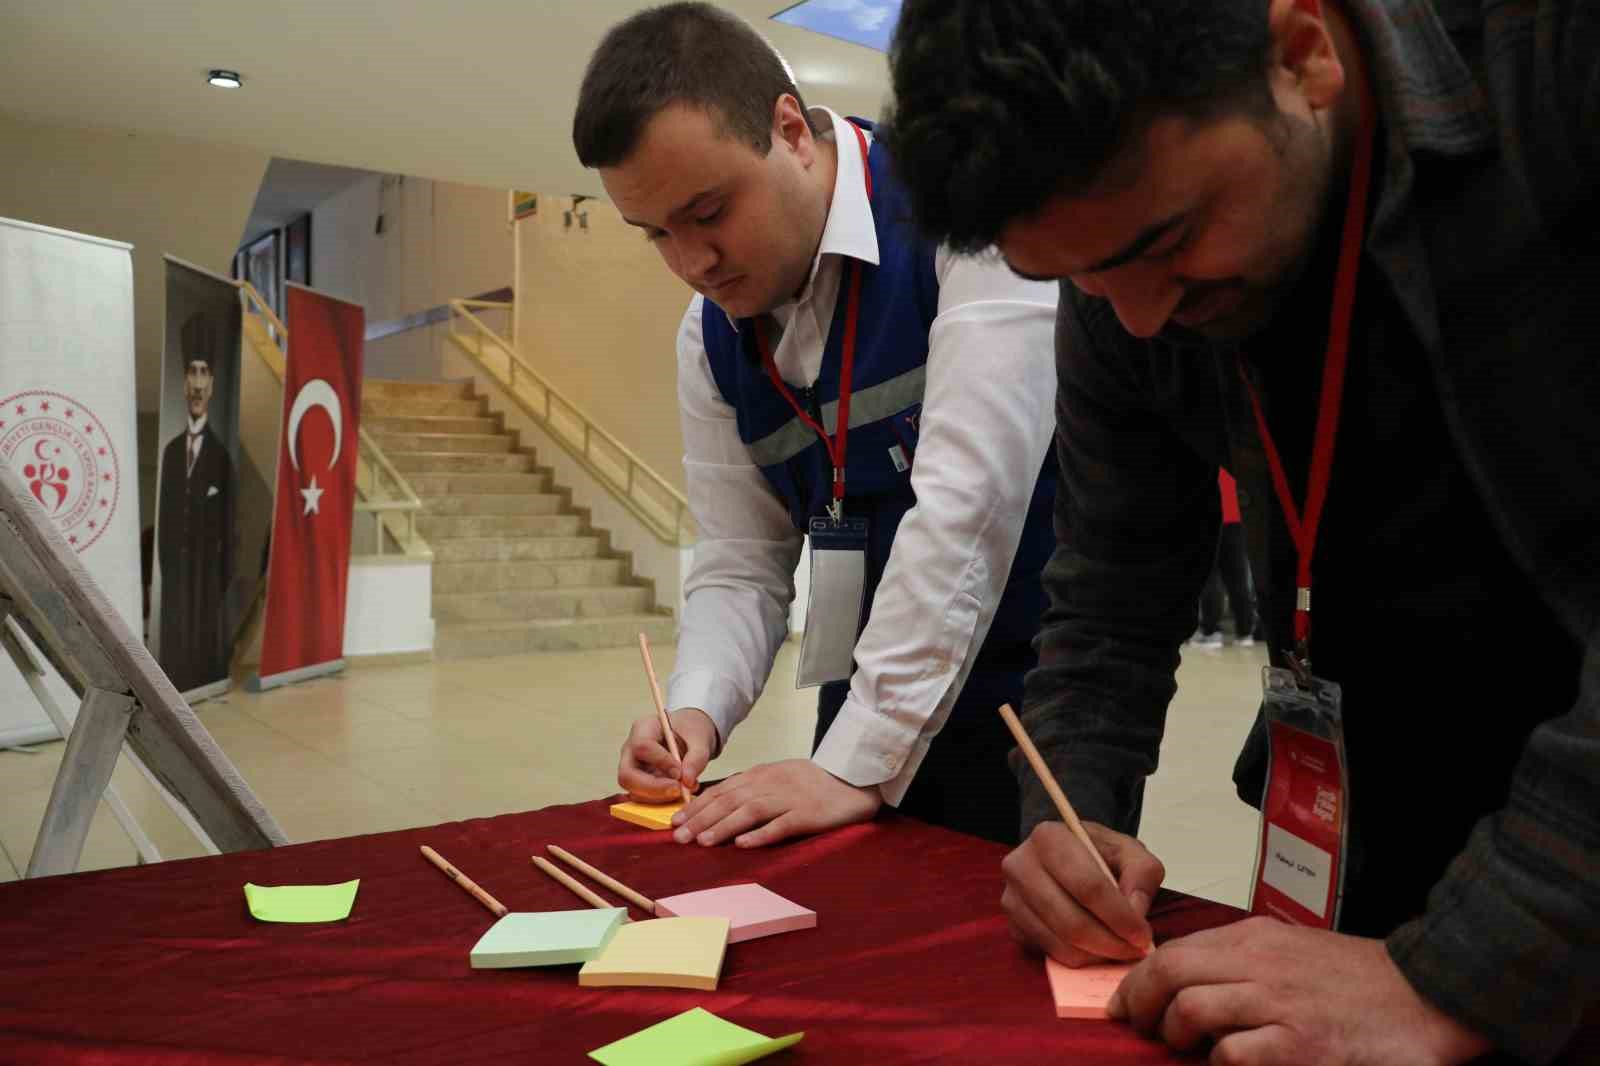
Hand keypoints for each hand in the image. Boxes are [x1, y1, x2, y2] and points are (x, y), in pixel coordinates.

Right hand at [617, 707, 717, 802]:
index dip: (660, 762)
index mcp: (643, 728)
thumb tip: (687, 781)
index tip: (679, 773)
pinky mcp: (639, 783)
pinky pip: (643, 798)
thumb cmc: (690, 731)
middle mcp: (631, 750)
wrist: (690, 736)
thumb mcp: (700, 738)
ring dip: (658, 797)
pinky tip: (680, 794)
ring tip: (683, 792)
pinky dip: (661, 801)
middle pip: (627, 775)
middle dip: (652, 788)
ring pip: (633, 791)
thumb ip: (696, 758)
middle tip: (678, 791)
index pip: (642, 747)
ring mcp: (632, 768)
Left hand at [669, 759, 881, 846]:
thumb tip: (720, 802)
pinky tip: (743, 844)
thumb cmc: (812, 782)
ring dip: (723, 826)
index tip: (676, 821)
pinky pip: (781, 825)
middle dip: (701, 819)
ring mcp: (789, 798)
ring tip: (703, 842)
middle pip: (730, 800)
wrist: (852, 779)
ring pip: (750, 811)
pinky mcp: (807, 814)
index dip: (697, 806)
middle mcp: (771, 784)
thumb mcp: (778, 777)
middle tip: (679, 837)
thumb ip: (752, 787)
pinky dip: (761, 834)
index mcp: (761, 774)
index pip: (722, 790)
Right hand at [1001, 820, 1160, 962]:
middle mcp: (1020, 866)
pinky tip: (1097, 948)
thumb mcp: (1129, 850)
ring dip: (1097, 955)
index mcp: (1048, 837)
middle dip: (1110, 943)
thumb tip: (1135, 912)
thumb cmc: (1099, 853)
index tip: (1143, 935)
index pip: (1087, 886)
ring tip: (1120, 949)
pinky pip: (1050, 954)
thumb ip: (1142, 873)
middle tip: (1136, 950)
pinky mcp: (1013, 926)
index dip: (1119, 916)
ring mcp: (1011, 899)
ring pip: (1060, 943)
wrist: (1067, 856)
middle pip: (1071, 921)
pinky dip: (1079, 959)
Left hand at [1107, 917, 1492, 1064]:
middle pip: (1170, 976)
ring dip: (1178, 1038)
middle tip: (1140, 1030)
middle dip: (1140, 1007)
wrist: (1430, 994)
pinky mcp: (1301, 1046)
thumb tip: (1185, 982)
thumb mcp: (1291, 950)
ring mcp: (1280, 1005)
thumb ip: (1242, 960)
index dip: (1137, 982)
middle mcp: (1261, 965)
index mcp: (1255, 939)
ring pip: (1192, 1012)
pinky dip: (1221, 1065)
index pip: (1173, 953)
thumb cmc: (1358, 980)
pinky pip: (1233, 1056)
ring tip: (1187, 1051)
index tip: (1125, 1005)